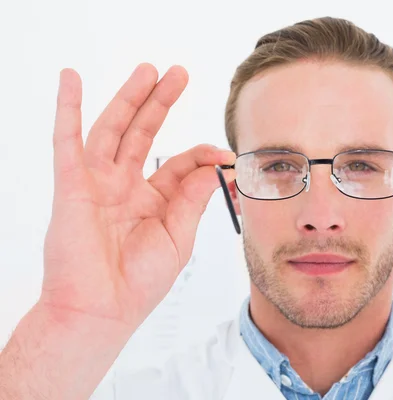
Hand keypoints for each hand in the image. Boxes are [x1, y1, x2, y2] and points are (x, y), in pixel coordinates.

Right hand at [42, 64, 235, 330]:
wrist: (103, 309)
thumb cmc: (140, 282)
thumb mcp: (179, 237)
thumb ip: (194, 198)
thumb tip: (214, 166)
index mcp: (152, 201)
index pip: (178, 164)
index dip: (201, 155)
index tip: (224, 154)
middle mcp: (124, 187)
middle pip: (143, 133)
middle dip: (160, 103)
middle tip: (178, 74)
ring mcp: (97, 183)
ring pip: (113, 129)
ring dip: (128, 98)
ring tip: (147, 70)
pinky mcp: (72, 186)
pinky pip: (67, 141)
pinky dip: (68, 109)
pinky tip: (72, 80)